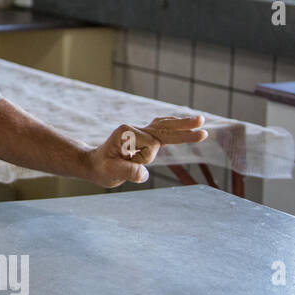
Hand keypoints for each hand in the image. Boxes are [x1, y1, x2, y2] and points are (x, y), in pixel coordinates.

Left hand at [85, 114, 207, 187]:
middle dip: (183, 127)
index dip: (144, 158)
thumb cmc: (101, 168)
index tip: (130, 163)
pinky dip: (172, 125)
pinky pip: (161, 129)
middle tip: (201, 123)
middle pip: (164, 128)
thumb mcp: (111, 173)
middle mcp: (134, 129)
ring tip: (201, 120)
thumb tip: (144, 175)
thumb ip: (127, 172)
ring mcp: (139, 132)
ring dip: (182, 124)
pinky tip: (182, 121)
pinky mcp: (142, 137)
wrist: (93, 164)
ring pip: (164, 126)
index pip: (150, 146)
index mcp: (127, 134)